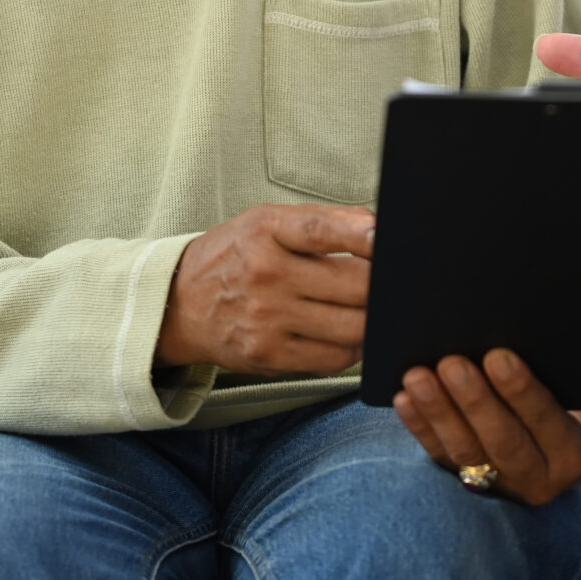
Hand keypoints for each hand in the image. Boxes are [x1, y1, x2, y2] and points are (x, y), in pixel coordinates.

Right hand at [156, 204, 374, 376]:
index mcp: (266, 232)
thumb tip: (378, 229)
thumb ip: (324, 221)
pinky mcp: (269, 356)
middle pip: (352, 286)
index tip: (385, 239)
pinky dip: (354, 348)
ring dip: (374, 320)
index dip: (359, 235)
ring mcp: (268, 319)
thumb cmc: (235, 256)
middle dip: (385, 286)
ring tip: (379, 310)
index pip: (320, 230)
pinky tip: (353, 334)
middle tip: (401, 283)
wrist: (180, 303)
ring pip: (351, 327)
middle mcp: (266, 275)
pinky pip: (333, 358)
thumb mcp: (268, 221)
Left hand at [394, 349, 580, 505]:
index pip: (547, 420)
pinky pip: (439, 454)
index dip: (522, 391)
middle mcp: (537, 475)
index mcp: (571, 450)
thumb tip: (514, 333)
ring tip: (418, 376)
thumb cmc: (568, 400)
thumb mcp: (574, 389)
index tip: (499, 357)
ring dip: (438, 411)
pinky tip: (404, 399)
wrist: (560, 443)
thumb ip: (553, 369)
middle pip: (503, 440)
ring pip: (465, 450)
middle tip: (452, 363)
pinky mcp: (466, 481)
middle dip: (474, 400)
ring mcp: (499, 483)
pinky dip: (420, 426)